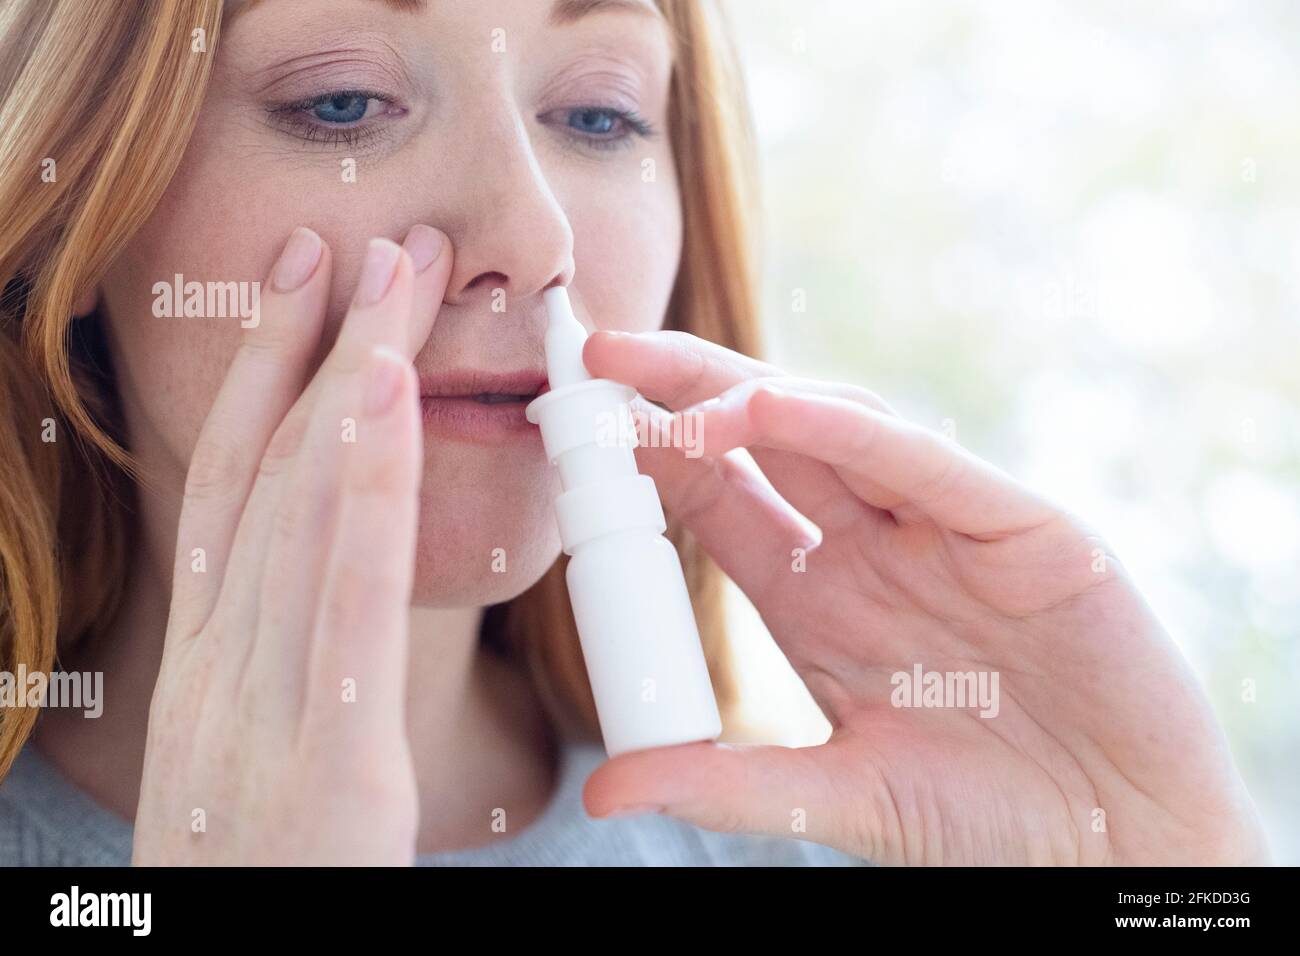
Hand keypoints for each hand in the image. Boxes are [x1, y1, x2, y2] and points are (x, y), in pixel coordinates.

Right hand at [132, 225, 451, 864]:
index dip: (263, 382)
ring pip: (296, 512)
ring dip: (344, 379)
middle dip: (312, 349)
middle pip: (265, 477)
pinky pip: (343, 602)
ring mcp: (258, 707)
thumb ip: (286, 681)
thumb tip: (323, 597)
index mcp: (210, 669)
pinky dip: (363, 490)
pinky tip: (387, 399)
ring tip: (383, 277)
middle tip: (356, 241)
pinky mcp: (323, 757)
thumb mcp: (258, 768)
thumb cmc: (264, 883)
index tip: (302, 292)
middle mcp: (219, 667)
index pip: (232, 495)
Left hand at [579, 329, 1270, 865]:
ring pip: (835, 431)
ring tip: (663, 380)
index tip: (575, 424)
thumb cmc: (987, 821)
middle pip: (763, 444)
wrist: (1120, 847)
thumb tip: (606, 791)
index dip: (648, 460)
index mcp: (818, 598)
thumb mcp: (839, 797)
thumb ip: (728, 787)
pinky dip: (852, 432)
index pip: (716, 503)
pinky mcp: (1023, 530)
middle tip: (602, 354)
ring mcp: (943, 532)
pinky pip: (926, 468)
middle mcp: (872, 549)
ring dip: (749, 398)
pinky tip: (776, 406)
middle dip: (683, 392)